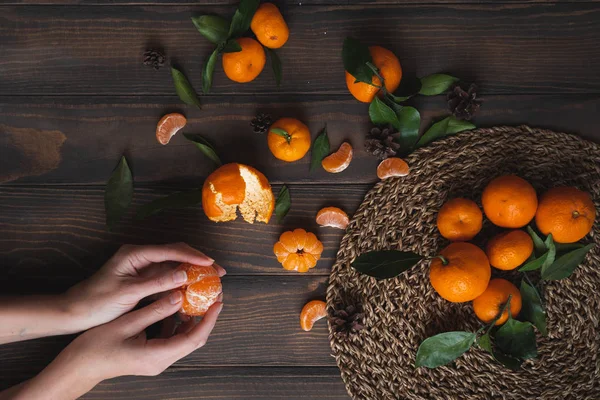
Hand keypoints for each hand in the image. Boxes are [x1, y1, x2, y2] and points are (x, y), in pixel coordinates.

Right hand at [8, 293, 222, 399]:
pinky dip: (176, 322)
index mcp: (157, 355)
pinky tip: (173, 306)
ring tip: (195, 296)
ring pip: (183, 338)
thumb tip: (178, 296)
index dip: (209, 319)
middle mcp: (161, 361)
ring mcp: (157, 360)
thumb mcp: (126, 324)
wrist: (77, 368)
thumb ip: (155, 310)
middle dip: (205, 317)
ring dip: (191, 318)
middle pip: (193, 339)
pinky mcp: (151, 356)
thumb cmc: (95, 348)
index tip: (218, 301)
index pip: (194, 337)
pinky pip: (171, 338)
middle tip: (211, 295)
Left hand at [63, 243, 225, 331]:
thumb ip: (157, 283)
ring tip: (212, 280)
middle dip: (199, 261)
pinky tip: (194, 290)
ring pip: (174, 266)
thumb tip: (184, 275)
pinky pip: (168, 278)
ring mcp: (142, 268)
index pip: (170, 250)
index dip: (193, 256)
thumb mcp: (128, 293)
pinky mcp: (143, 280)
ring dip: (193, 272)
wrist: (75, 313)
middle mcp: (141, 257)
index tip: (211, 263)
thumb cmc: (97, 302)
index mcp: (135, 254)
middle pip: (176, 254)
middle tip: (219, 272)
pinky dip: (182, 283)